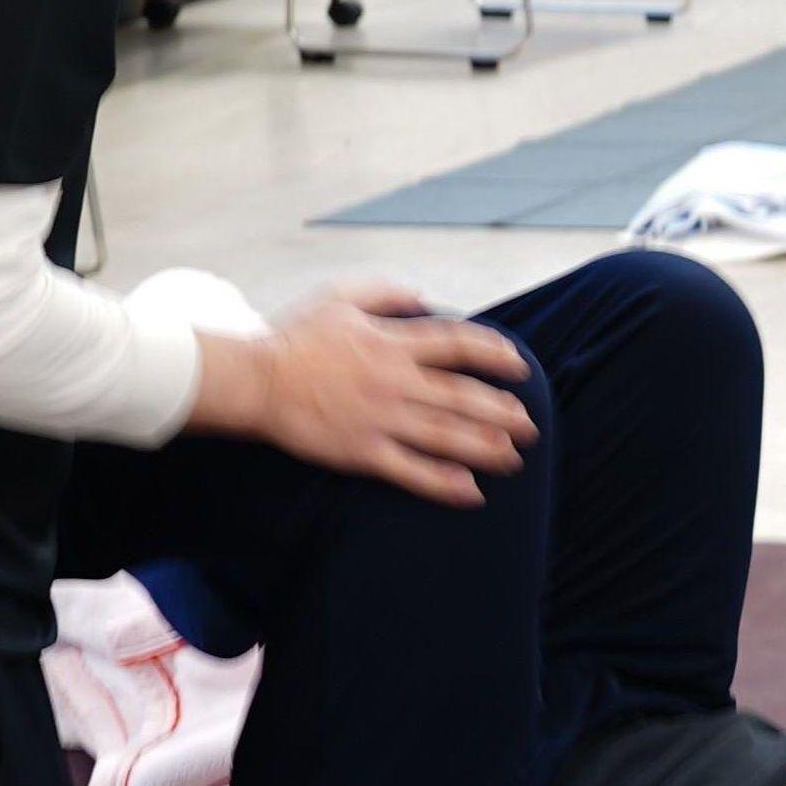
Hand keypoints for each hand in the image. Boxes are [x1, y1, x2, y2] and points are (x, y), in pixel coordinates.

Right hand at [244, 283, 536, 504]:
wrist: (255, 379)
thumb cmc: (294, 337)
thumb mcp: (340, 298)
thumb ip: (385, 293)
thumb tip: (423, 297)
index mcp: (392, 343)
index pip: (459, 345)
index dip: (495, 354)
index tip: (519, 366)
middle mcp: (395, 381)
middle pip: (463, 397)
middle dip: (503, 412)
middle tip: (530, 425)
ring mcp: (380, 419)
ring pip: (446, 436)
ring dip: (486, 448)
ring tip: (514, 458)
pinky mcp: (362, 452)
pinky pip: (412, 471)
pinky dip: (444, 483)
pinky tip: (472, 491)